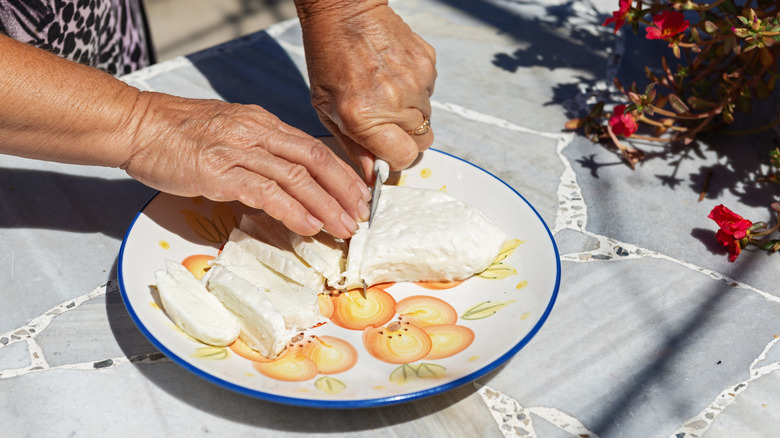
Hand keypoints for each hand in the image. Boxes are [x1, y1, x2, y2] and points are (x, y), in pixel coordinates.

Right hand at [122, 92, 370, 238]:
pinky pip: (264, 192)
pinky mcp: (218, 170)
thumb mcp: (229, 131)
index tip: (359, 196)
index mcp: (262, 123)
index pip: (313, 148)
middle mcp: (256, 132)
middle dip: (343, 190)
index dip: (341, 173)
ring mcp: (238, 150)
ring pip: (295, 177)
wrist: (137, 125)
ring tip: (343, 228)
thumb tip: (288, 179)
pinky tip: (308, 226)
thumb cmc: (179, 133)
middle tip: (361, 216)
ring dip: (324, 205)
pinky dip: (291, 210)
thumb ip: (259, 151)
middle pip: (314, 160)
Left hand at [296, 0, 436, 181]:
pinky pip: (430, 93)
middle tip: (386, 124)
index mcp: (365, 118)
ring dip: (410, 115)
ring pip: (427, 118)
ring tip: (386, 95)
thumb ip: (354, 147)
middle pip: (421, 143)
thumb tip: (375, 175)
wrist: (345, 12)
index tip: (385, 151)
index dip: (394, 159)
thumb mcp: (327, 110)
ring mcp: (416, 82)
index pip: (403, 158)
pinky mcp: (427, 64)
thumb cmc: (329, 58)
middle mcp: (395, 102)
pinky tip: (393, 76)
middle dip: (405, 139)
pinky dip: (415, 91)